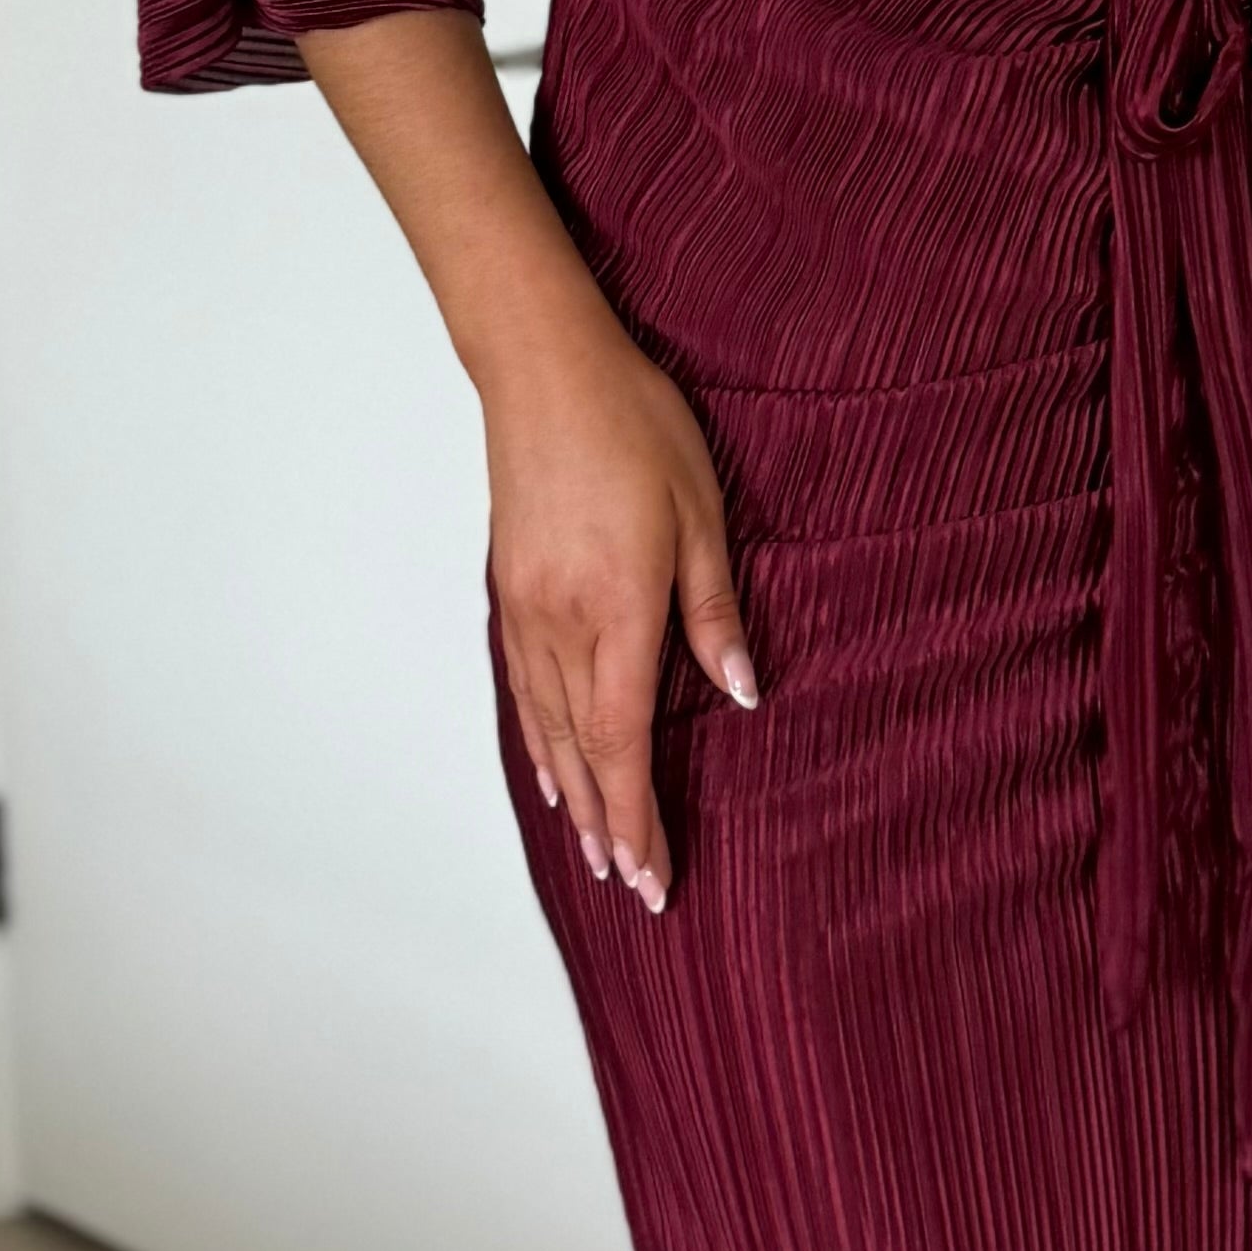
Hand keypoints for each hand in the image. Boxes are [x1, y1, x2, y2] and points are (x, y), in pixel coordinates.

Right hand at [482, 308, 756, 908]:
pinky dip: (541, 739)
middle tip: (631, 885)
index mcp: (616, 608)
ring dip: (574, 793)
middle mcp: (560, 622)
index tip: (654, 872)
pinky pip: (525, 687)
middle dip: (610, 824)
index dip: (639, 815)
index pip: (624, 742)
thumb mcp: (702, 510)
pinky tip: (553, 768)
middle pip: (582, 750)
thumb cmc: (631, 424)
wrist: (543, 365)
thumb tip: (740, 691)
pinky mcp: (511, 589)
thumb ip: (714, 610)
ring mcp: (526, 608)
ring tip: (594, 848)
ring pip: (549, 726)